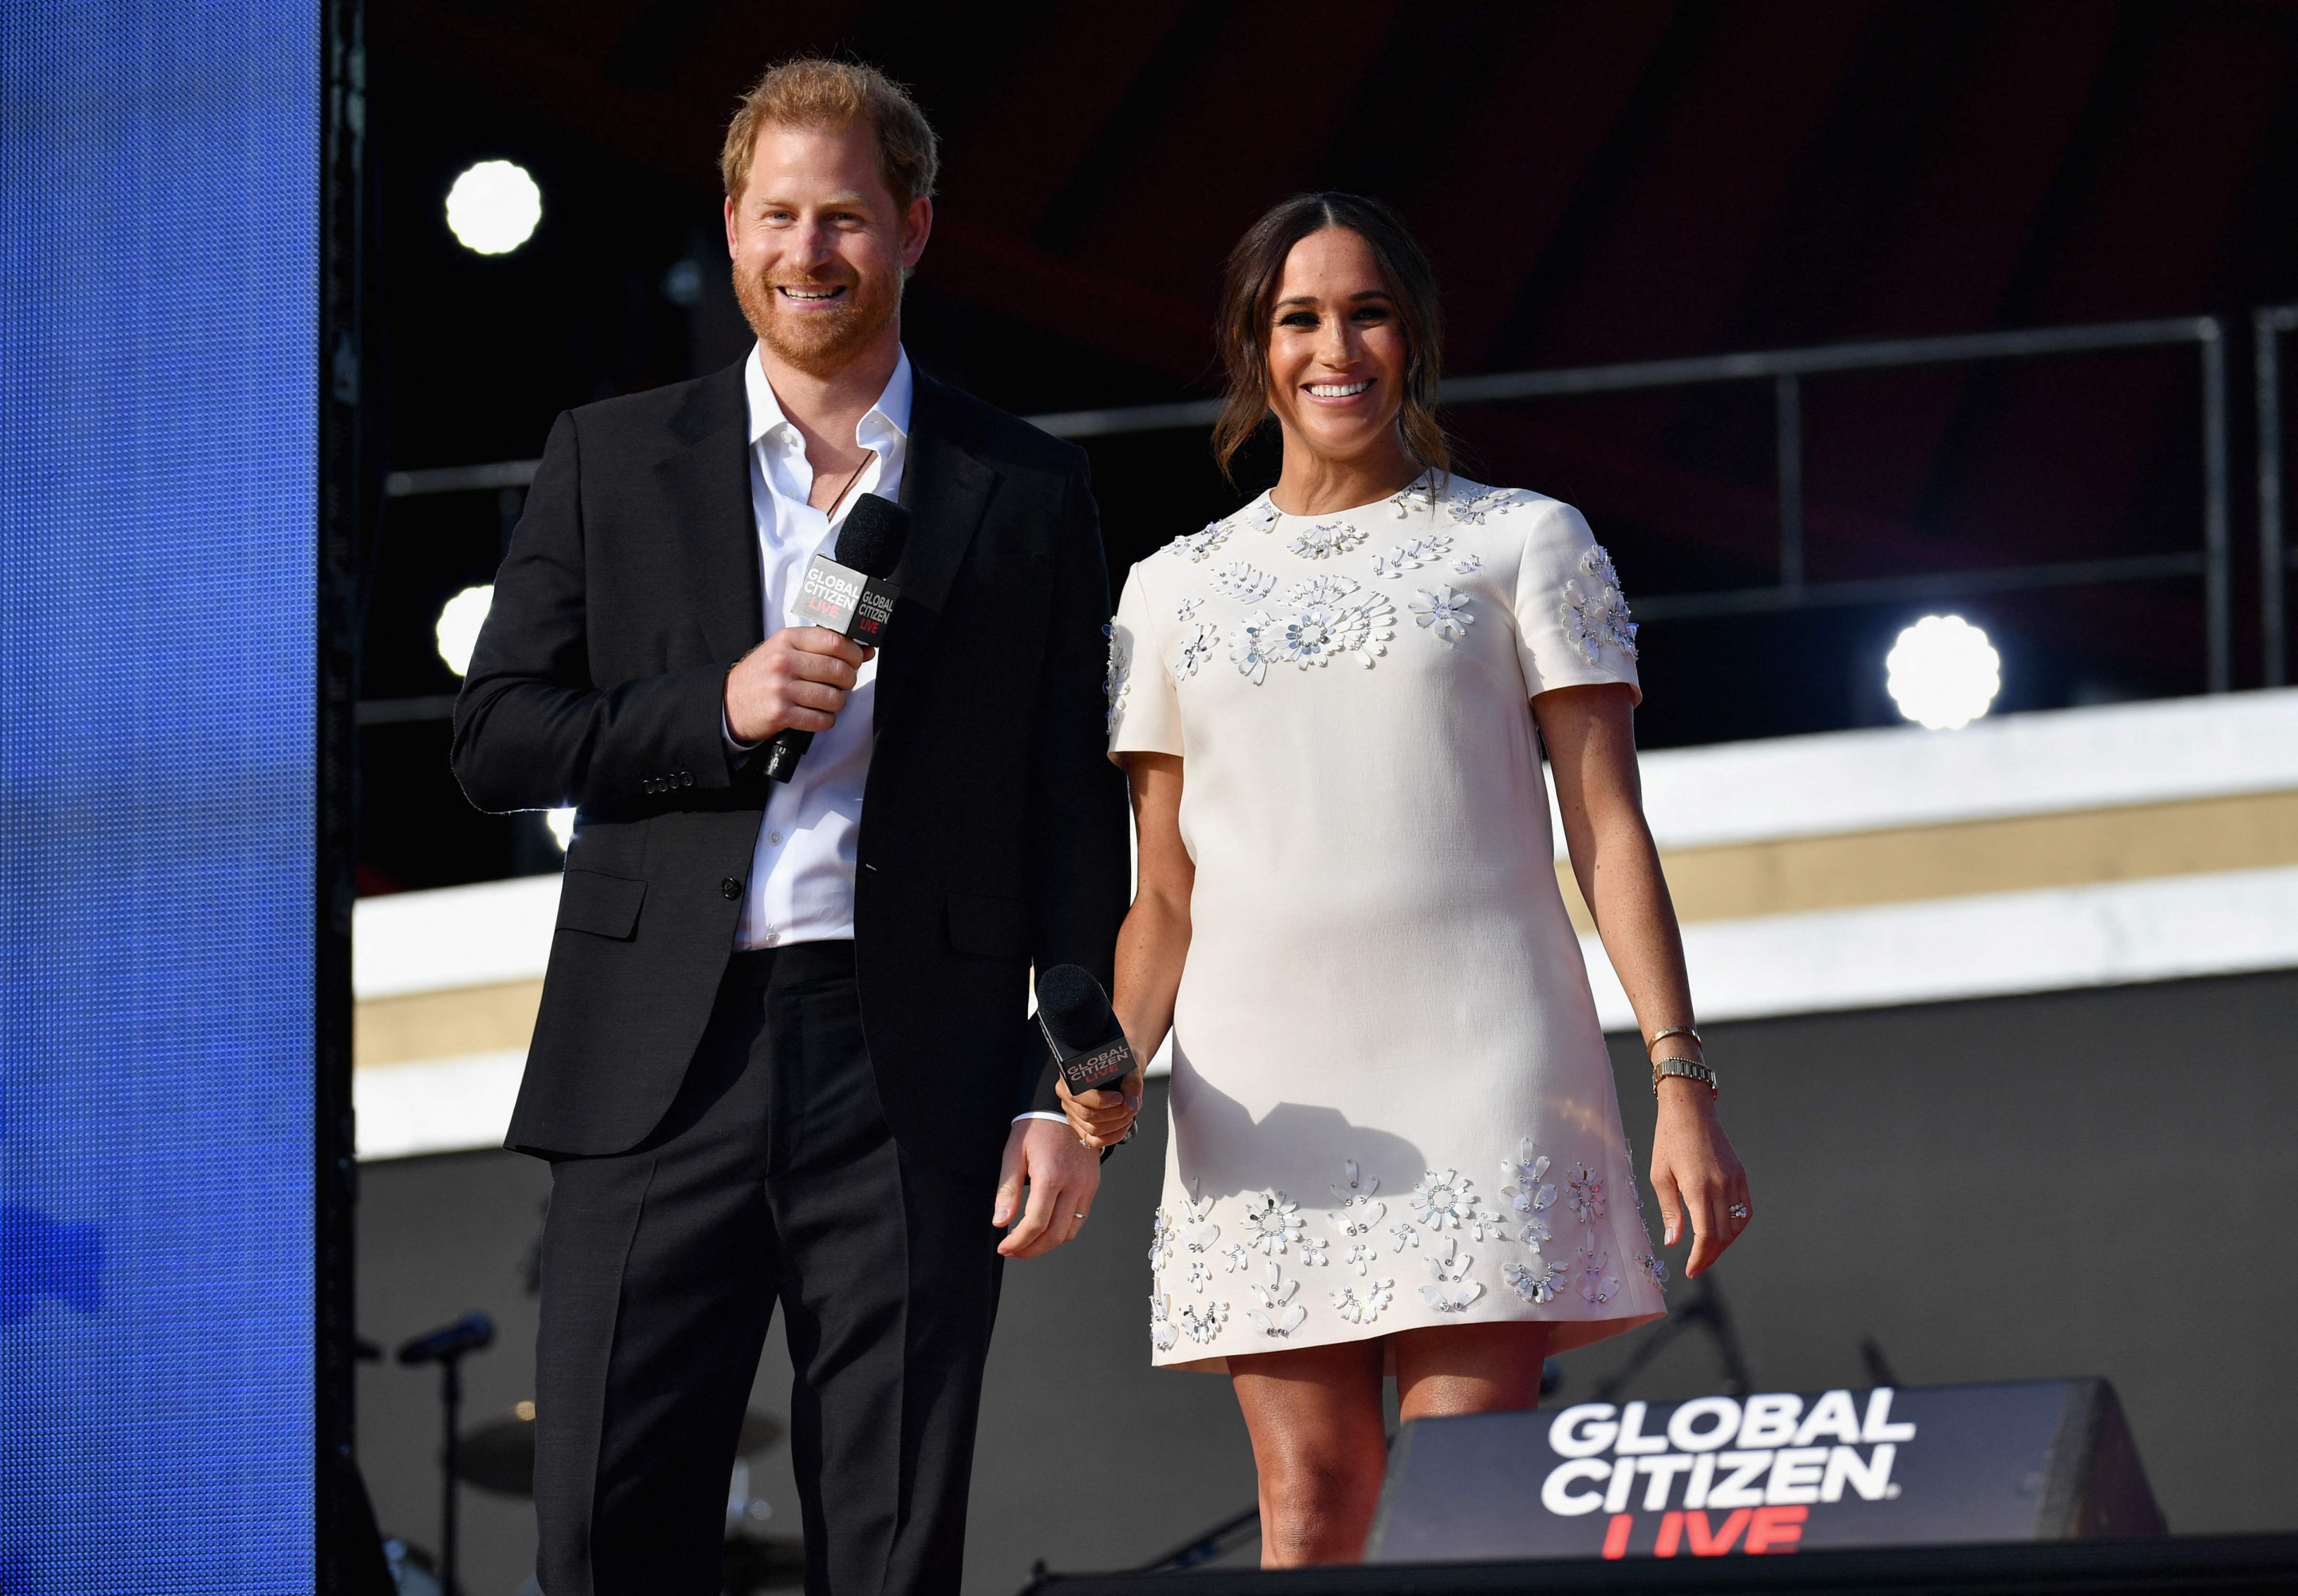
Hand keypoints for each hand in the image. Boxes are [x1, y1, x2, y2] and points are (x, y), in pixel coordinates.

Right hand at [724, 627, 872, 743]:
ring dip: (837, 703)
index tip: (854, 661)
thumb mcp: (787, 651)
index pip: (835, 641)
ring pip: (834, 698)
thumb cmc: (763, 674)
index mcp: (788, 640)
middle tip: (841, 684)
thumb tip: (866, 651)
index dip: (853, 654)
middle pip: (839, 670)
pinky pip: (821, 720)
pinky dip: (825, 720)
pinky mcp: (780, 713)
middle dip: (848, 681)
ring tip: (826, 701)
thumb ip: (823, 648)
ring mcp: (781, 688)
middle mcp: (784, 661)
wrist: (729, 702)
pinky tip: (816, 715)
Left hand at [992, 1117, 1101, 1257]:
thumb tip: (1000, 1222)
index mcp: (1051, 1175)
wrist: (1067, 1108)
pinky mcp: (1092, 1186)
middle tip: (1012, 1251)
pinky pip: (1079, 1219)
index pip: (1035, 1223)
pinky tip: (1045, 1228)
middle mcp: (1074, 1184)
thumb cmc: (1036, 1128)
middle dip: (1031, 1249)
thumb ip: (1007, 1190)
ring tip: (1027, 1243)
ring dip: (1047, 1244)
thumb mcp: (1014, 1153)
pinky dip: (1062, 1231)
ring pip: (1069, 1232)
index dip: (1018, 1241)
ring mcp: (1087, 1186)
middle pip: (1054, 1234)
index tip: (1004, 1247)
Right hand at [1056, 1063, 1141, 1150]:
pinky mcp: (1080, 1126)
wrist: (1118, 1066)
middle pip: (1086, 1115)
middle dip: (1114, 1114)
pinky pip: (1094, 1141)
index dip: (1100, 1100)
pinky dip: (1112, 1137)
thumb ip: (1132, 1083)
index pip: (1078, 1095)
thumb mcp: (1127, 1065)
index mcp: (1070, 1077)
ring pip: (1092, 1130)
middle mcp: (1067, 1095)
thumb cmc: (1118, 1063)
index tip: (1120, 1098)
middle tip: (1130, 1107)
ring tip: (1129, 1114)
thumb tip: (1132, 1104)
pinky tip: (1123, 1127)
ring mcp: (1072, 1112)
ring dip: (1116, 1126)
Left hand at [1649, 1079, 1749, 1279]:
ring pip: (1737, 1225)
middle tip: (1696, 1266)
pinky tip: (1725, 1233)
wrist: (1690, 1110)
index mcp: (1699, 1188)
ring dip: (1724, 1243)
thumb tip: (1673, 1241)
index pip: (1706, 1235)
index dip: (1700, 1257)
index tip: (1691, 1270)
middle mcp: (1721, 1186)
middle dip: (1710, 1255)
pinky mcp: (1741, 1174)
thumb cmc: (1668, 1140)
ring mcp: (1735, 1180)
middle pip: (1723, 1235)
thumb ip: (1669, 1211)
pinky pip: (1745, 1209)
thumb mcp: (1659, 1176)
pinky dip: (1737, 1226)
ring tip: (1708, 1252)